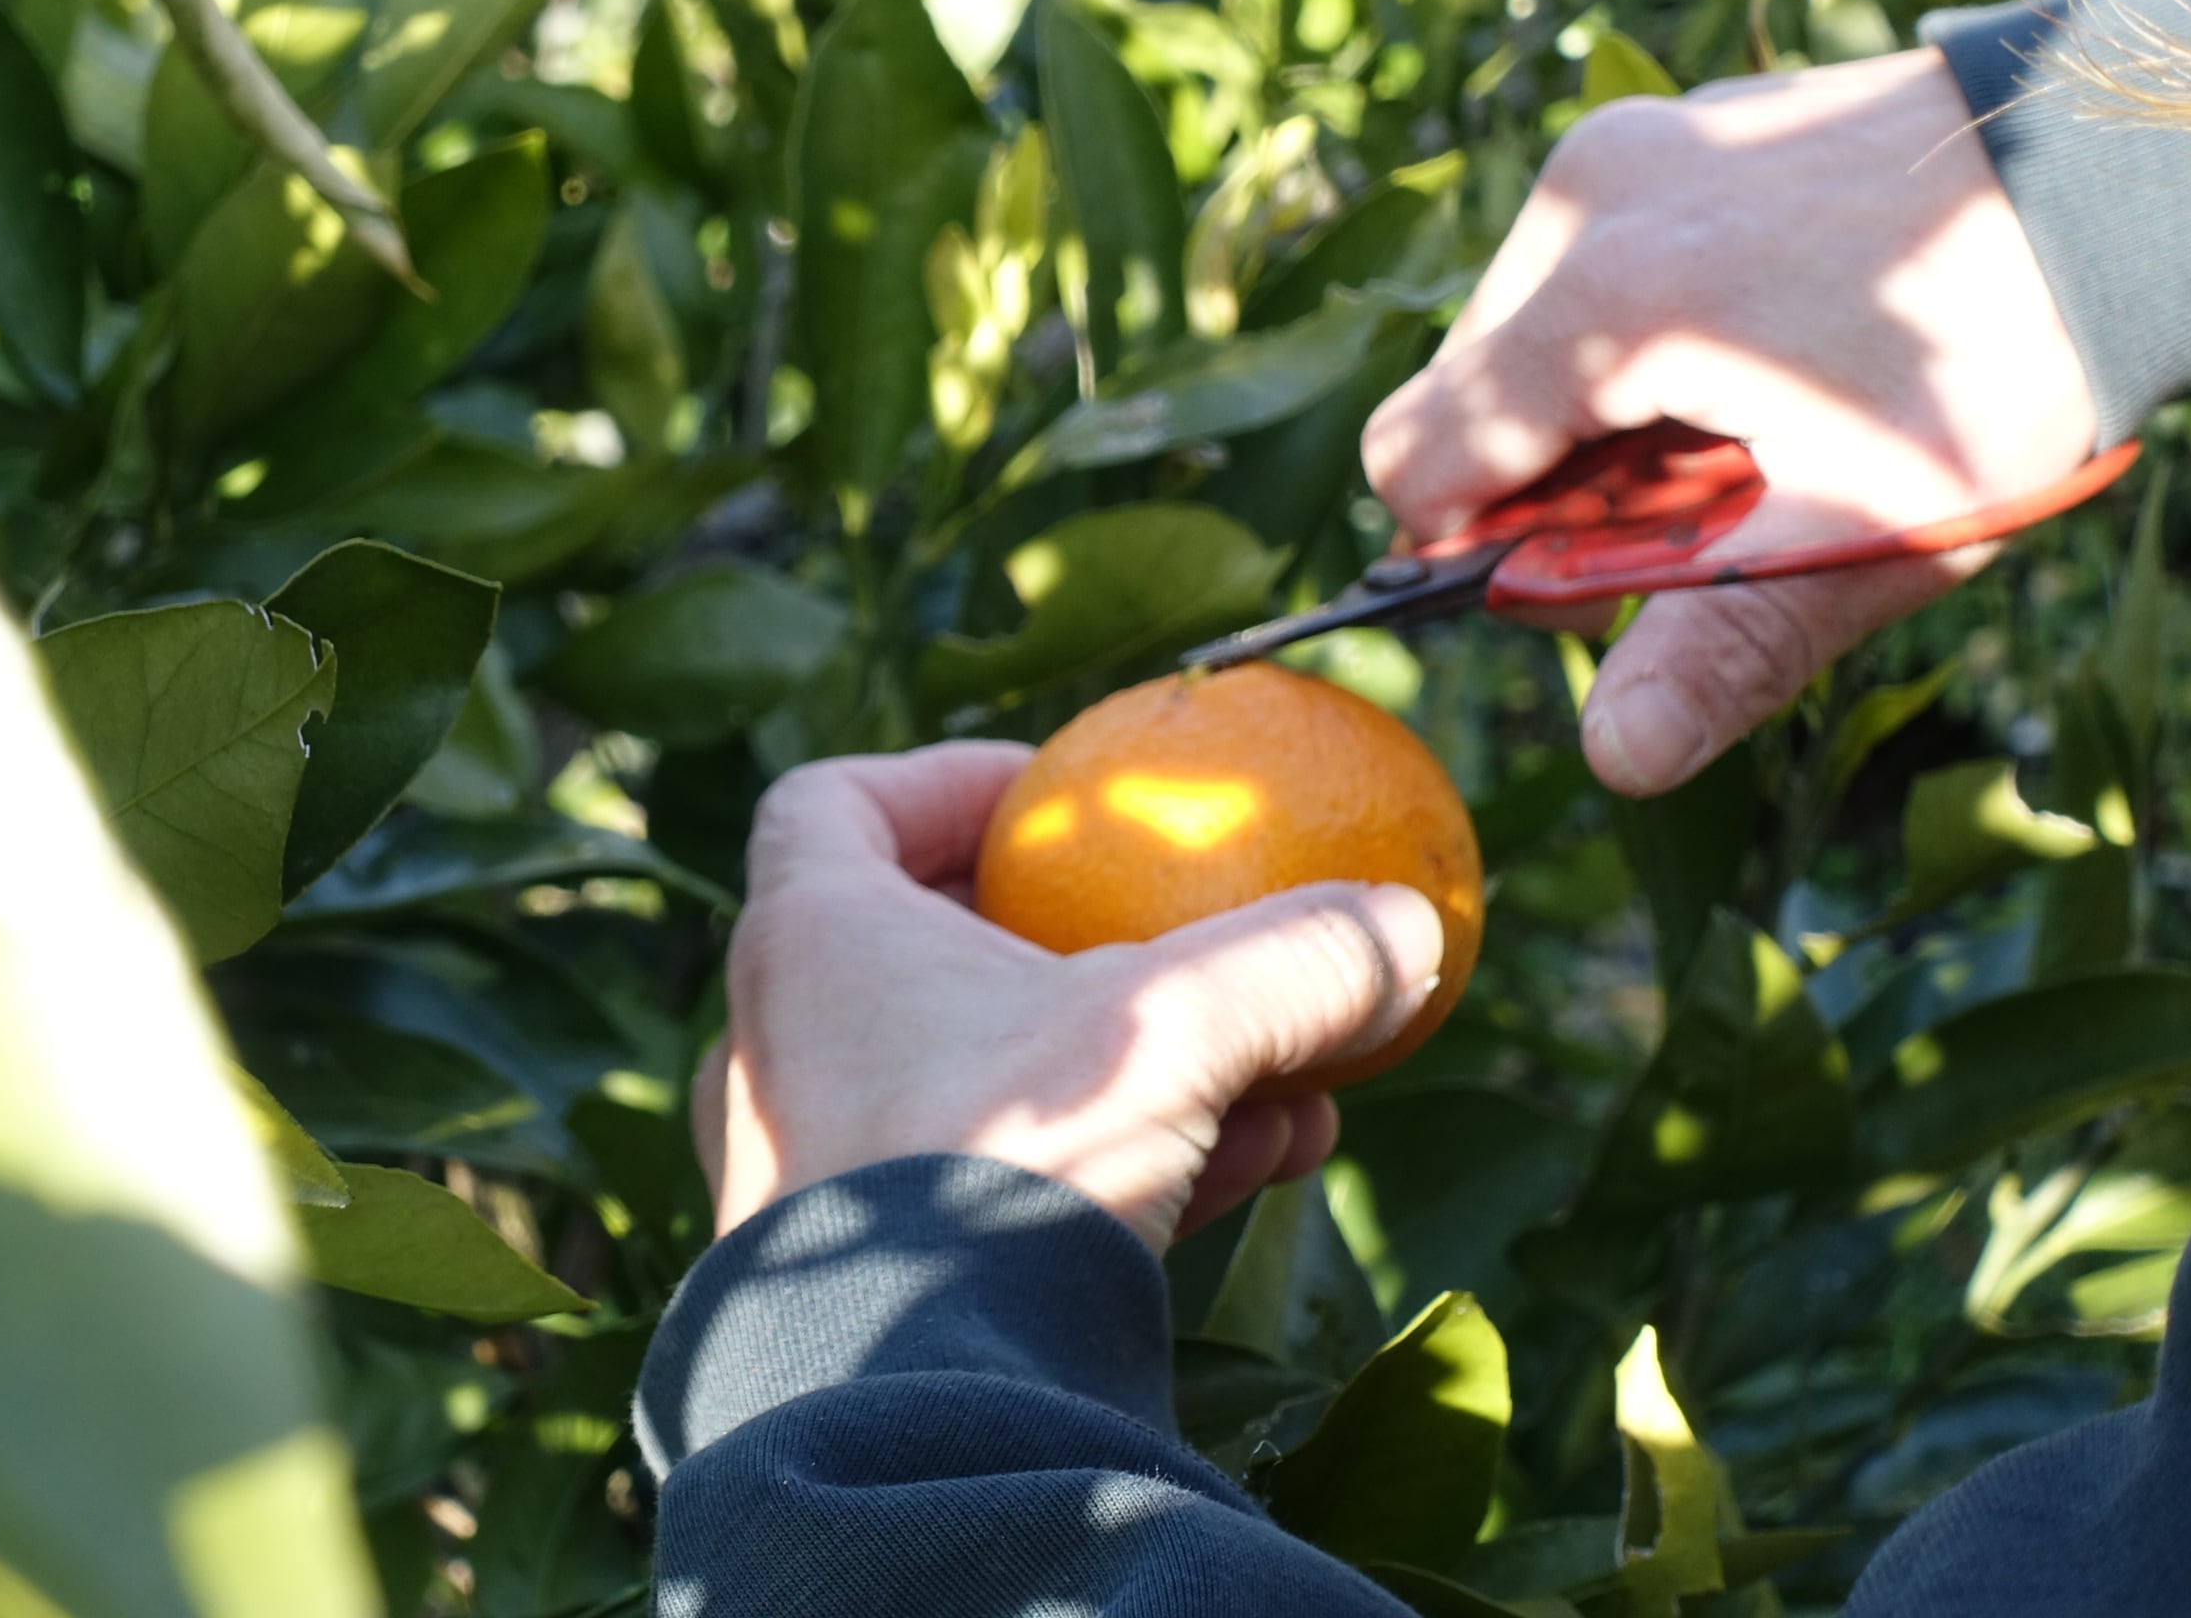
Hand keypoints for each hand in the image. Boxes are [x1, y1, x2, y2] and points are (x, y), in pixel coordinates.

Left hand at [693, 742, 1444, 1250]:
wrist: (912, 1404)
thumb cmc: (1009, 1161)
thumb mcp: (1177, 1032)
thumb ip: (1293, 963)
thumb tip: (1408, 922)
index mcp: (809, 942)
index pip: (832, 806)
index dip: (938, 784)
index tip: (1047, 801)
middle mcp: (782, 1048)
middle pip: (926, 945)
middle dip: (1076, 946)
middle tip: (1179, 945)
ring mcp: (814, 1169)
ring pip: (984, 1078)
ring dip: (1130, 1069)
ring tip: (1274, 1081)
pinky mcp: (866, 1274)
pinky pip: (994, 1185)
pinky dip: (1114, 1163)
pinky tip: (1253, 1168)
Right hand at [1363, 49, 2095, 796]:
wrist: (2119, 176)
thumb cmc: (2002, 358)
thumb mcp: (1865, 529)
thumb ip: (1720, 647)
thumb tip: (1617, 758)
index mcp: (1606, 308)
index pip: (1415, 458)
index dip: (1471, 545)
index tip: (1582, 575)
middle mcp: (1585, 204)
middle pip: (1458, 392)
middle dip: (1543, 475)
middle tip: (1693, 503)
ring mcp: (1624, 146)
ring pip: (1516, 324)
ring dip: (1587, 403)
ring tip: (1738, 420)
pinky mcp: (1667, 122)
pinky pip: (1581, 254)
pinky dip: (1628, 324)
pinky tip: (1754, 344)